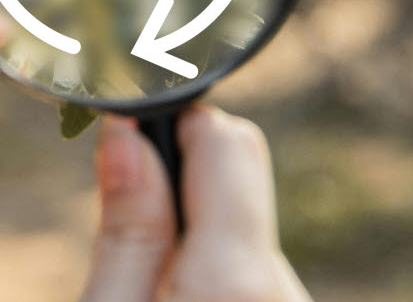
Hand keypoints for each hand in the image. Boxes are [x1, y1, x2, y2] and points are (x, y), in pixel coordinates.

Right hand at [79, 106, 312, 301]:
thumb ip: (126, 231)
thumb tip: (127, 132)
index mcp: (236, 278)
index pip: (227, 140)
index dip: (172, 127)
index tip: (127, 141)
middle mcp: (287, 291)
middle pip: (237, 185)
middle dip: (179, 191)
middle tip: (126, 240)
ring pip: (243, 234)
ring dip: (195, 244)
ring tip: (148, 290)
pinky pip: (257, 276)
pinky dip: (218, 279)